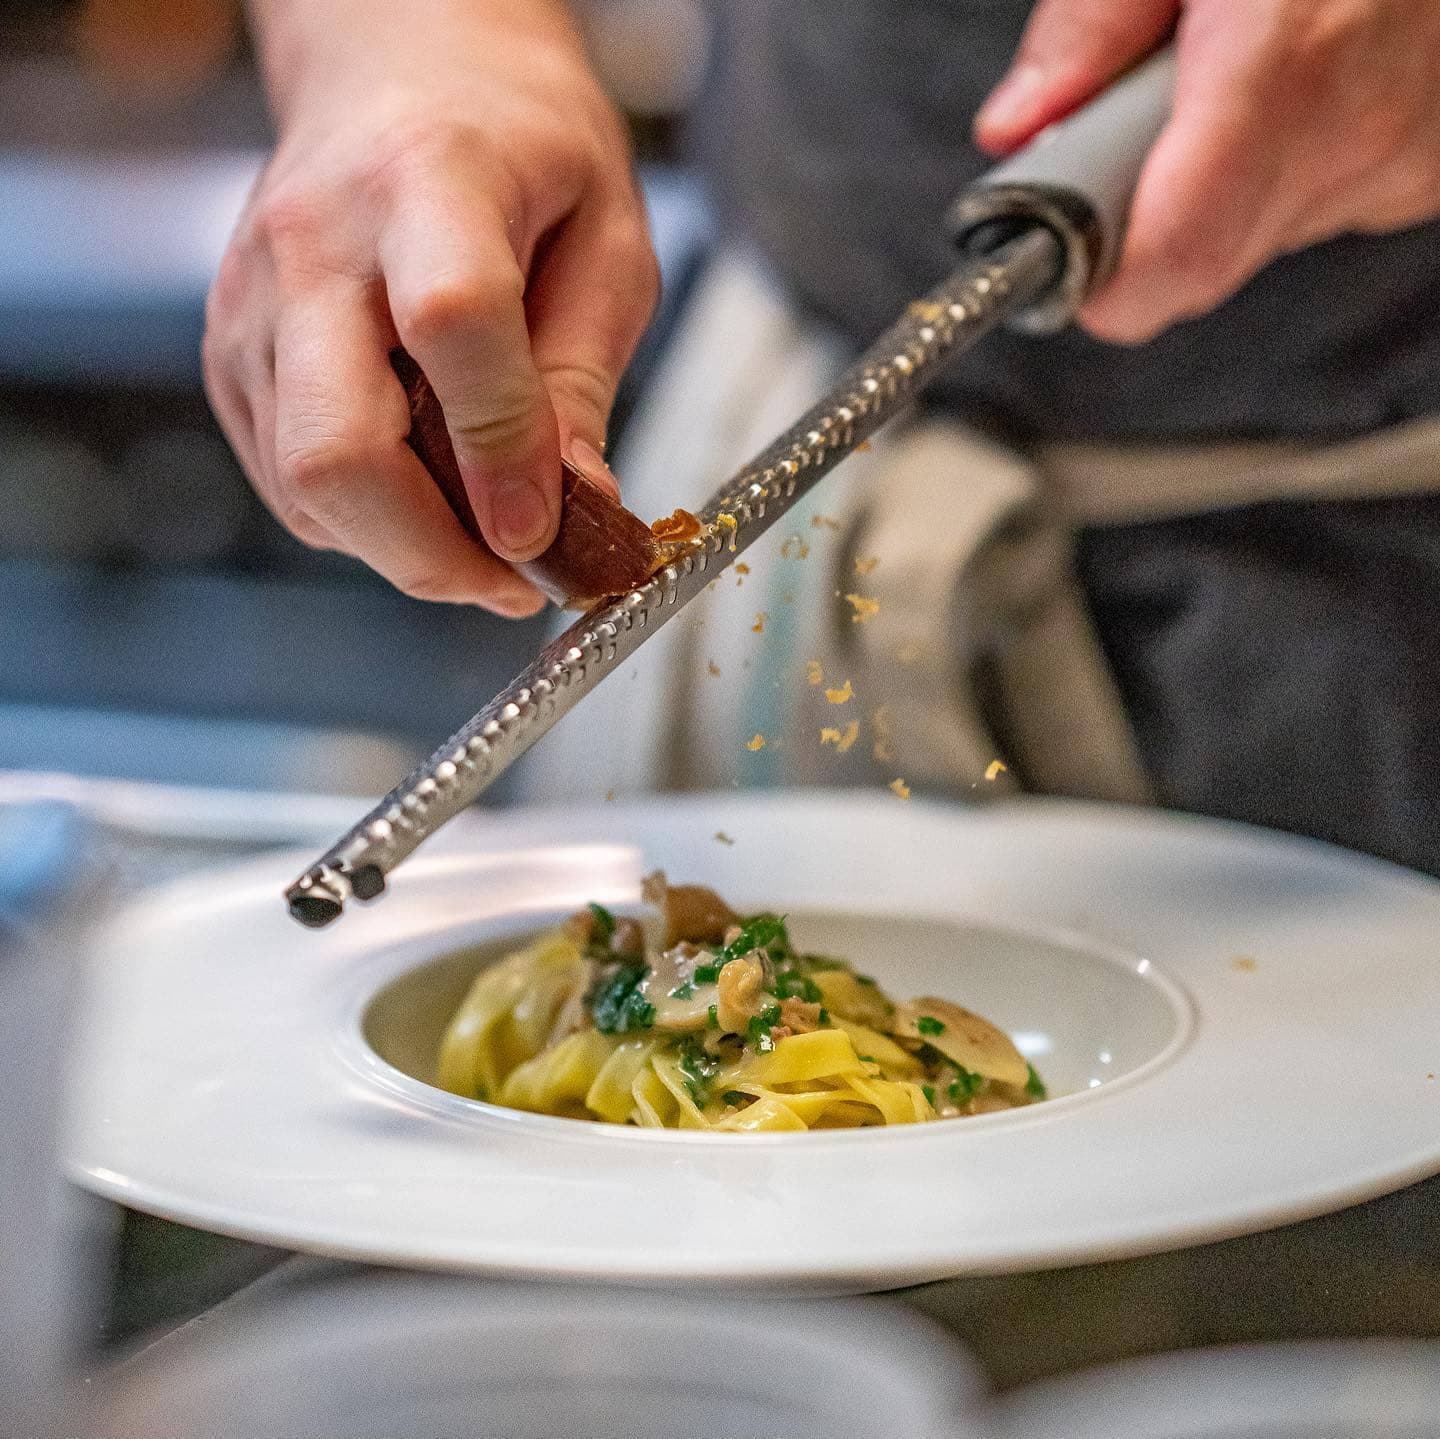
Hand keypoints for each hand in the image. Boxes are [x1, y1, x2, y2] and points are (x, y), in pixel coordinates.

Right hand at [205, 0, 658, 612]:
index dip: (501, 453)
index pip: (452, 328)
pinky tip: (425, 491)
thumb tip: (576, 510)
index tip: (546, 538)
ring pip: (306, 487)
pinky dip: (365, 522)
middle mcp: (317, 244)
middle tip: (514, 582)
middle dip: (432, 555)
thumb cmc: (517, 145)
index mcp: (429, 184)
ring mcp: (254, 304)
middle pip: (336, 446)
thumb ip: (583, 377)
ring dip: (406, 548)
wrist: (398, 73)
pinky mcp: (231, 355)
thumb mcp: (604, 237)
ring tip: (483, 531)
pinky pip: (291, 485)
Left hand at [975, 0, 1439, 341]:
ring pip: (1256, 236)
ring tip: (1237, 75)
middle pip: (1199, 263)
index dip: (1101, 285)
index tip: (1062, 251)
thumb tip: (1015, 128)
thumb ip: (1091, 23)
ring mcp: (1404, 160)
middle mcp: (1359, 130)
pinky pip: (1321, 203)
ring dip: (1218, 181)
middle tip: (1140, 120)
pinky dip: (1286, 161)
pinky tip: (1298, 79)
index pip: (1171, 263)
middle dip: (1144, 214)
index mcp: (1288, 64)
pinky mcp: (1429, 172)